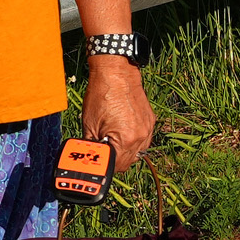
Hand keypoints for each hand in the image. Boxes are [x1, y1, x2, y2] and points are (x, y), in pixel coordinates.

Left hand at [84, 53, 156, 170]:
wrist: (116, 73)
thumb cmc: (101, 94)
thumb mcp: (89, 124)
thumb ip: (93, 145)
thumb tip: (91, 158)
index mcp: (126, 140)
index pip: (117, 166)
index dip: (106, 166)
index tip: (98, 162)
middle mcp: (141, 137)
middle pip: (128, 162)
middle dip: (114, 159)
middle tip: (102, 151)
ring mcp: (148, 129)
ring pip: (137, 152)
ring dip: (124, 151)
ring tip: (111, 140)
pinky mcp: (150, 121)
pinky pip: (142, 139)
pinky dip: (132, 140)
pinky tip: (121, 131)